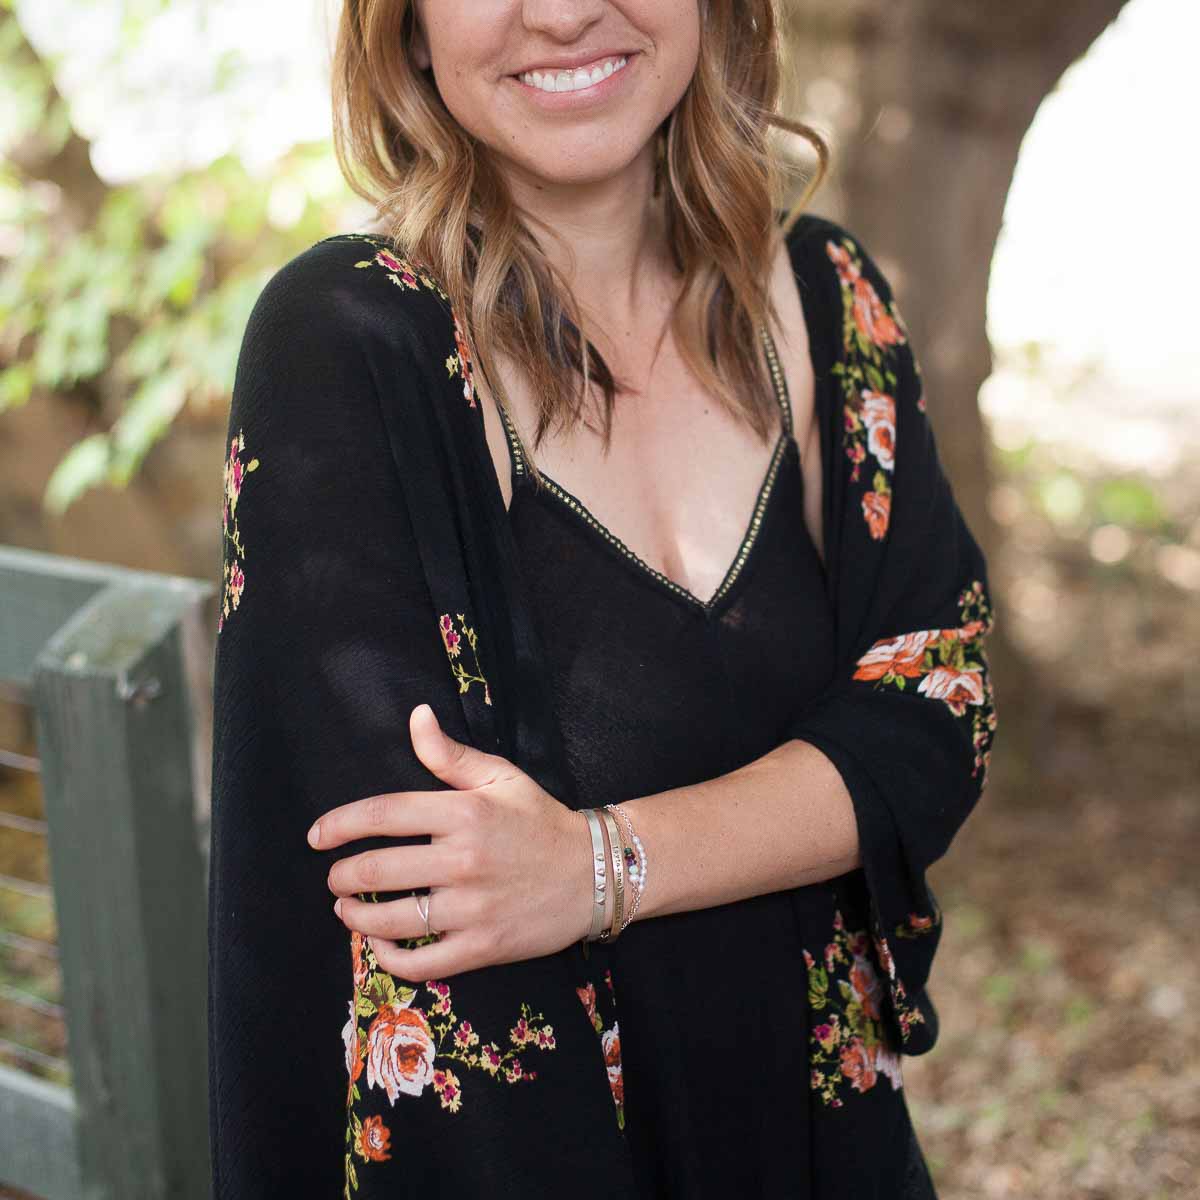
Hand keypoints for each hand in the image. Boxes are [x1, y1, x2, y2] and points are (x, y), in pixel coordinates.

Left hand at [307, 702, 594, 979]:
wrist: (594, 873)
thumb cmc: (542, 821)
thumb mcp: (501, 777)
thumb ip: (451, 754)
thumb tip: (416, 717)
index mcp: (464, 813)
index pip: (383, 814)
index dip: (340, 824)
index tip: (318, 835)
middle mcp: (462, 860)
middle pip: (376, 870)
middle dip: (342, 876)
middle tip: (335, 878)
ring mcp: (472, 907)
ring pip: (390, 920)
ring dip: (355, 916)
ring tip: (346, 910)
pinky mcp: (482, 946)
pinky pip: (421, 961)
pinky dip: (389, 958)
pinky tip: (379, 945)